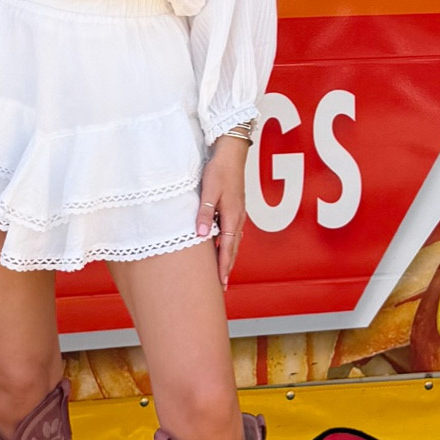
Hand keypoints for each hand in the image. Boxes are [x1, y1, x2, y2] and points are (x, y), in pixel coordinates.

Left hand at [196, 136, 249, 287]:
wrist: (232, 153)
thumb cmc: (219, 170)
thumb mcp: (209, 191)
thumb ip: (205, 213)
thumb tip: (201, 235)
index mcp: (232, 217)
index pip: (227, 248)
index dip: (223, 266)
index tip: (220, 282)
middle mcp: (238, 218)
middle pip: (233, 248)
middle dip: (227, 267)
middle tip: (222, 285)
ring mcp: (238, 214)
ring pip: (234, 241)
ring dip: (228, 257)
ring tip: (223, 271)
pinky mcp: (235, 208)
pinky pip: (232, 232)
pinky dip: (228, 244)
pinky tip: (223, 247)